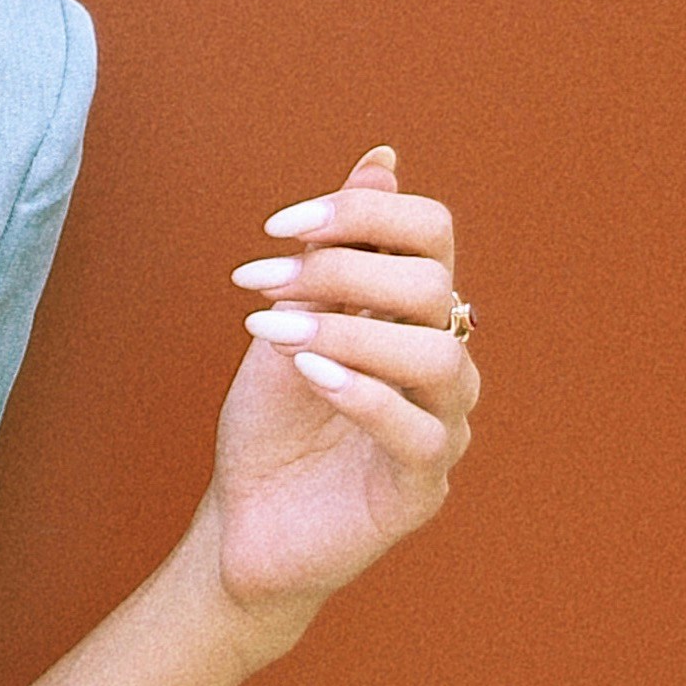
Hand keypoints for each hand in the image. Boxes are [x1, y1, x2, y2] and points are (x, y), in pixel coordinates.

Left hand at [206, 144, 480, 633]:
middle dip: (345, 270)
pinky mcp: (421, 489)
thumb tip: (382, 161)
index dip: (363, 215)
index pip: (431, 235)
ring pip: (438, 359)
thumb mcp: (289, 323)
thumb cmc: (272, 426)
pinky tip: (311, 378)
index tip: (280, 227)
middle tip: (266, 281)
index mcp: (414, 317)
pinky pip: (420, 435)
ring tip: (281, 337)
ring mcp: (441, 429)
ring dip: (351, 333)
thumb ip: (334, 253)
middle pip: (433, 287)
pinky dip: (364, 396)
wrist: (244, 524)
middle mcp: (441, 364)